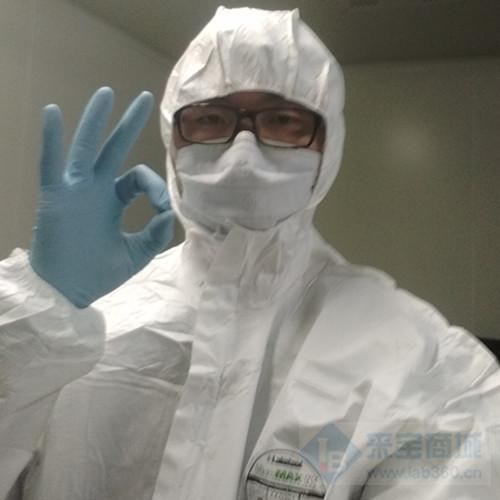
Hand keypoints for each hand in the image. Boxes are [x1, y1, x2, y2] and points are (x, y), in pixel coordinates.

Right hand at [30, 87, 174, 307]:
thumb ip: (155, 232)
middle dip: (128, 123)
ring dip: (95, 120)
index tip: (164, 207)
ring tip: (107, 93)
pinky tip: (53, 113)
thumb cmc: (99, 274)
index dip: (155, 186)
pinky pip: (51, 164)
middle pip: (113, 148)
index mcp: (113, 200)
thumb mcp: (137, 253)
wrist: (68, 293)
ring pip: (86, 148)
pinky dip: (51, 140)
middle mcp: (95, 189)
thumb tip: (170, 210)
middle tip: (143, 97)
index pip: (139, 178)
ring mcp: (75, 191)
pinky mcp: (56, 198)